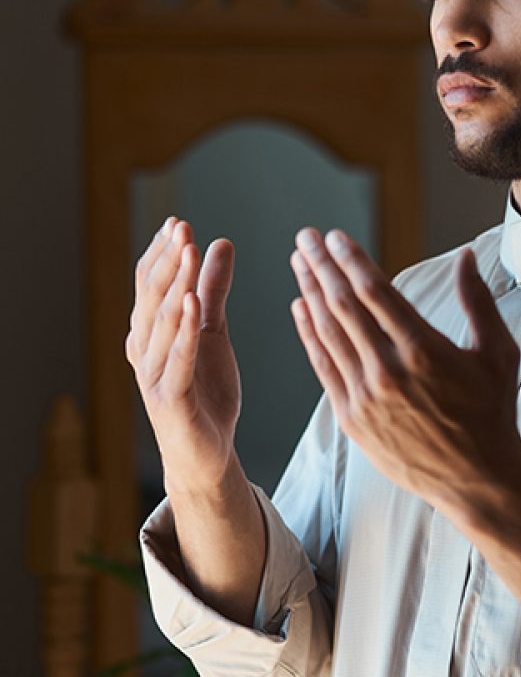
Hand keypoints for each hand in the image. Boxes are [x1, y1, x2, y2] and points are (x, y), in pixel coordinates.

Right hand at [125, 217, 241, 495]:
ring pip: (161, 323)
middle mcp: (143, 349)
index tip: (178, 222)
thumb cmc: (206, 393)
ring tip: (189, 253)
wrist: (206, 454)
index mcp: (150, 332)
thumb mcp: (214, 333)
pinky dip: (184, 331)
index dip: (162, 253)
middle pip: (152, 296)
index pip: (150, 284)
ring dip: (176, 285)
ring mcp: (152, 375)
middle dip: (168, 260)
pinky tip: (194, 304)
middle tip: (182, 228)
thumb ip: (214, 290)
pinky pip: (176, 360)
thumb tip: (219, 242)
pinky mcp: (171, 399)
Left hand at [289, 227, 520, 518]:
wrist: (478, 479)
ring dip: (310, 293)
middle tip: (306, 238)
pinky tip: (300, 309)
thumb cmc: (494, 414)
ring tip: (299, 264)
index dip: (352, 259)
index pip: (376, 291)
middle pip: (344, 306)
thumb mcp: (497, 353)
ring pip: (328, 334)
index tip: (336, 237)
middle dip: (321, 267)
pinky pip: (323, 368)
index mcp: (425, 350)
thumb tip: (466, 256)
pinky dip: (309, 336)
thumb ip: (478, 301)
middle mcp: (389, 371)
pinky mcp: (353, 421)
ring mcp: (367, 398)